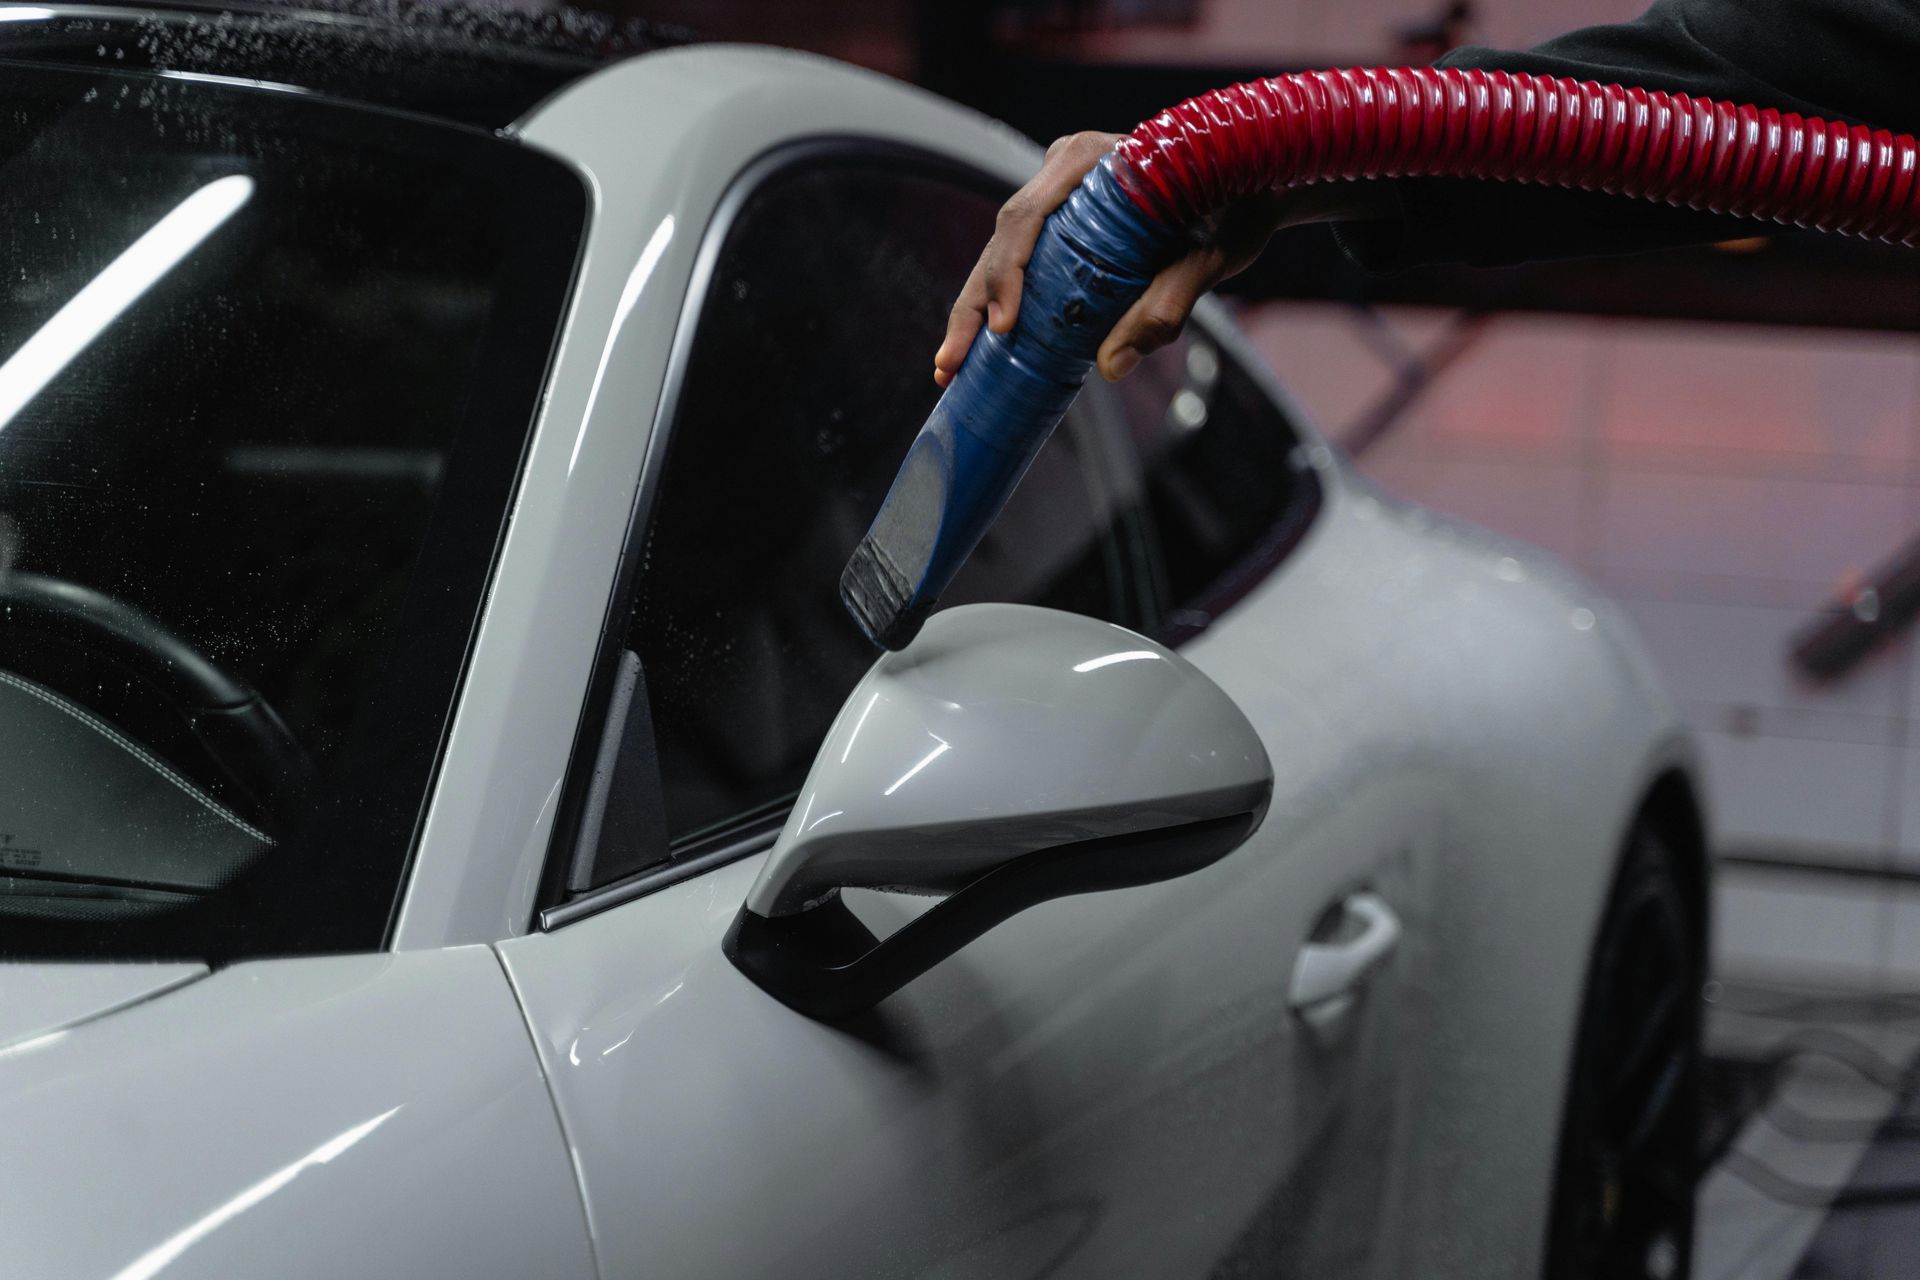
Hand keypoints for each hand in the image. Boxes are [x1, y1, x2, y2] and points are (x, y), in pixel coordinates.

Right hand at [933, 132, 1388, 385]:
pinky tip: (976, 346)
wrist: (1252, 185)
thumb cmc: (1235, 209)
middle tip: (951, 363)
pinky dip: (996, 304)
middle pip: (1002, 239)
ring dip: (973, 310)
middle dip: (974, 305)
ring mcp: (1058, 195)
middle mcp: (1064, 171)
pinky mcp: (1061, 223)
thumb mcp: (1209, 258)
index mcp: (1090, 160)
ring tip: (949, 367)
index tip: (1003, 325)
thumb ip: (1166, 304)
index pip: (1027, 216)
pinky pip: (1019, 263)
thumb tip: (1110, 368)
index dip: (1006, 274)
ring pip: (1001, 253)